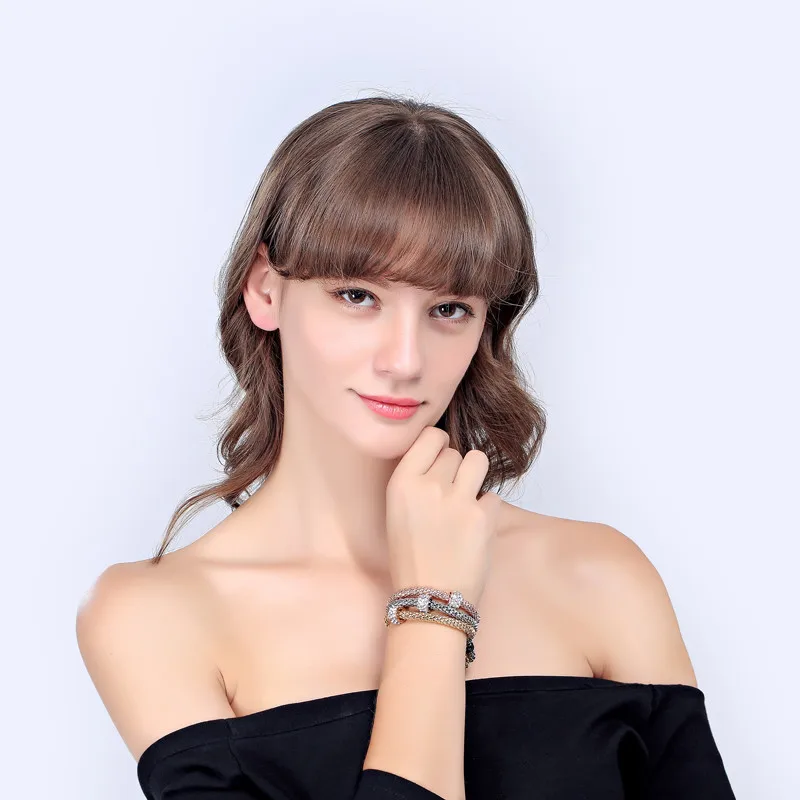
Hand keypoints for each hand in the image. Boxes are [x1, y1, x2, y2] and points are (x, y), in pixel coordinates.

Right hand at [385, 426, 502, 606]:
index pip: (430, 436)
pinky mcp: (483, 517)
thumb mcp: (396, 511)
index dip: (439, 445)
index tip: (440, 459)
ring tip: (467, 498)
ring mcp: (458, 500)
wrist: (430, 598)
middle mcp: (429, 486)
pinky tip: (474, 527)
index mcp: (402, 482)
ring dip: (475, 476)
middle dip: (455, 469)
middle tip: (450, 495)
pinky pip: (492, 495)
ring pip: (478, 461)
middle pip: (454, 452)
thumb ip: (416, 480)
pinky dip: (486, 509)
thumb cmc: (410, 558)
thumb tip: (441, 454)